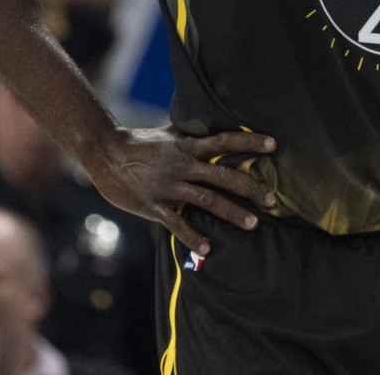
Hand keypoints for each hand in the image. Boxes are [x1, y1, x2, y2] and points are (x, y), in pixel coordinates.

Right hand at [86, 125, 277, 256]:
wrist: (105, 153)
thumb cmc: (138, 143)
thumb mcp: (168, 134)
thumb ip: (190, 137)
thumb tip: (211, 130)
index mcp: (188, 147)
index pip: (225, 141)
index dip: (249, 142)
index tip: (274, 145)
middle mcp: (183, 166)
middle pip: (224, 176)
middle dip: (250, 187)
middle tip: (272, 199)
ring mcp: (170, 187)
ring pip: (207, 200)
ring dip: (232, 212)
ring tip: (253, 224)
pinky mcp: (154, 206)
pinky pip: (177, 224)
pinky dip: (192, 237)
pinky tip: (207, 249)